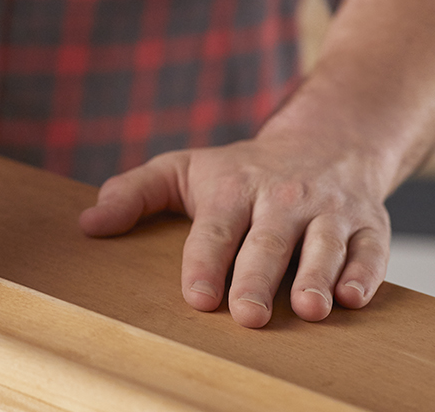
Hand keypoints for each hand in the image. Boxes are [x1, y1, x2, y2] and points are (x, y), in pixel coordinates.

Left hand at [78, 131, 390, 327]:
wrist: (326, 140)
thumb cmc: (240, 170)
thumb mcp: (182, 170)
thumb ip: (133, 194)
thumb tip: (87, 224)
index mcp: (234, 189)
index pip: (216, 230)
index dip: (206, 263)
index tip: (198, 296)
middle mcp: (283, 199)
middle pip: (268, 244)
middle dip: (258, 279)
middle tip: (247, 316)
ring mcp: (328, 212)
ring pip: (323, 246)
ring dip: (316, 276)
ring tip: (307, 309)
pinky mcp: (369, 225)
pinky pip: (370, 250)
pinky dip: (364, 273)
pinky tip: (351, 297)